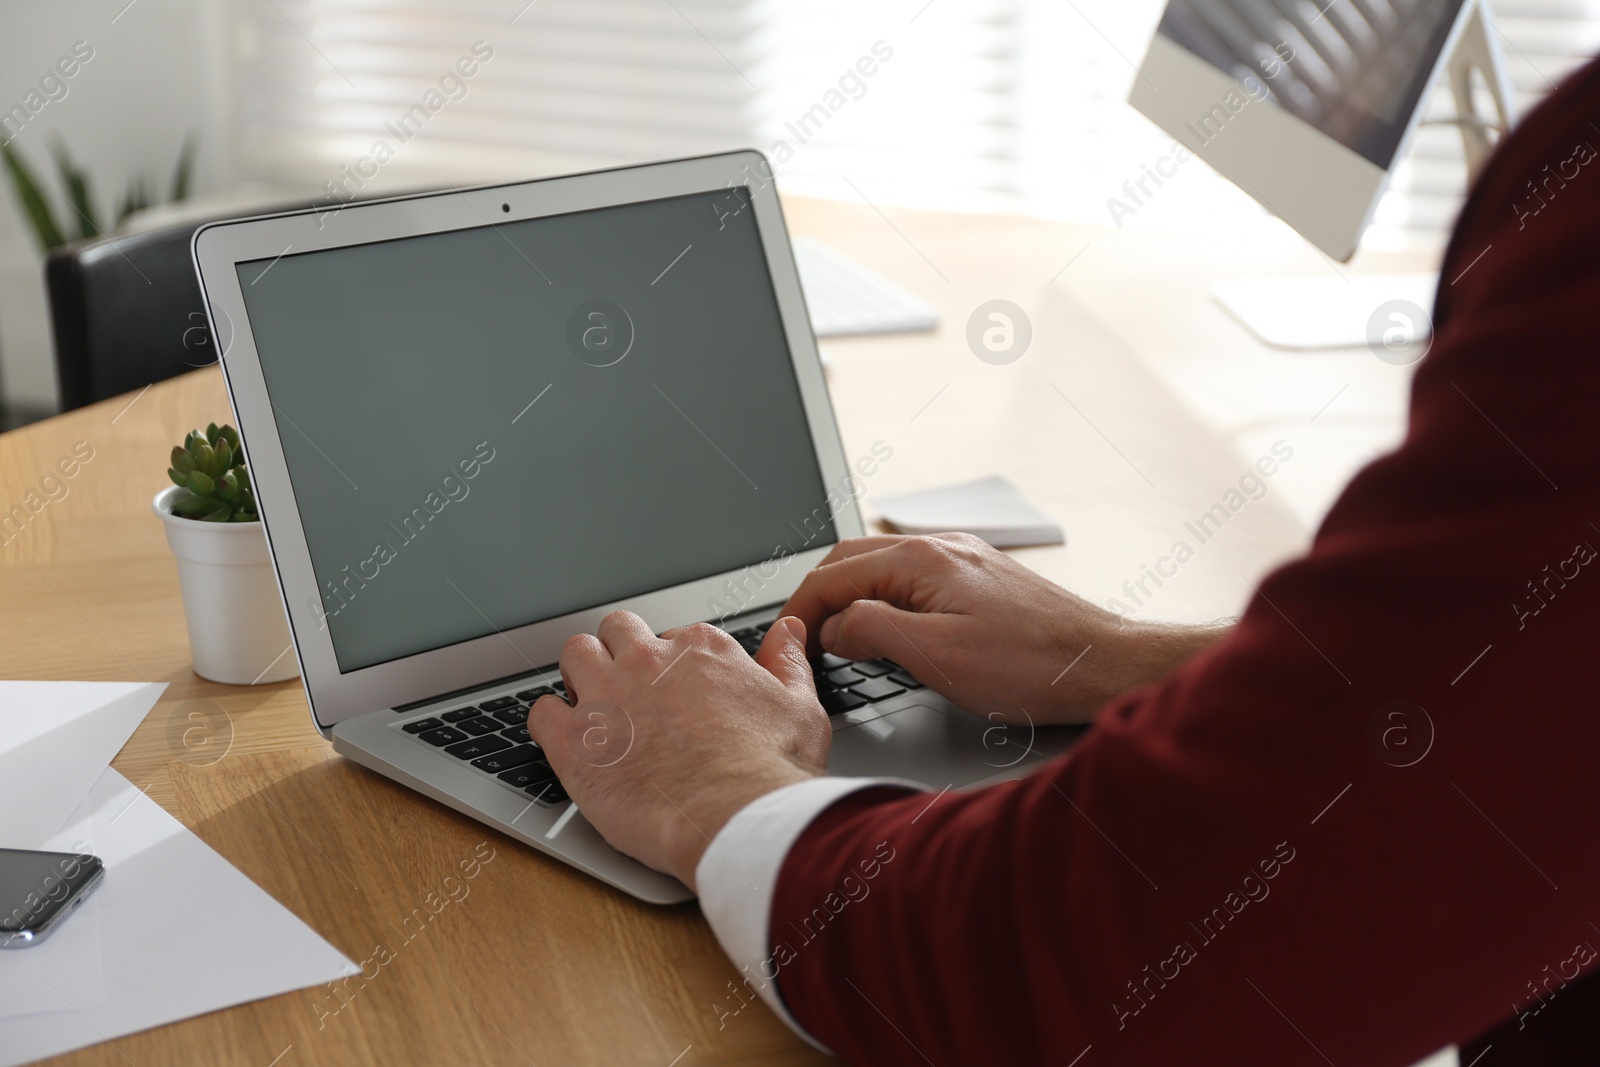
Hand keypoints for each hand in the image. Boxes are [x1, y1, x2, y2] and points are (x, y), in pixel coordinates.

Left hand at [526, 611, 828, 889]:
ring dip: (580, 675)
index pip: (672, 636)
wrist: (734, 817)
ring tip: (593, 707)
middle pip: (617, 632)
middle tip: (629, 691)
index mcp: (701, 650)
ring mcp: (606, 695)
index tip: (676, 692)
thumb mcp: (800, 707)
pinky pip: (540, 712)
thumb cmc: (770, 771)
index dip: (672, 666)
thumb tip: (789, 631)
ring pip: (574, 655)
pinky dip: (550, 724)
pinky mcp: (574, 740)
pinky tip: (566, 742)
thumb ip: (788, 663)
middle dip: (619, 654)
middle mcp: (648, 660)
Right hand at [780, 534, 1228, 724]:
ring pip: (881, 565)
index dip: (800, 609)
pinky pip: (910, 576)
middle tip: (799, 638)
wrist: (1102, 663)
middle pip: (851, 559)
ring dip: (848, 594)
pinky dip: (880, 596)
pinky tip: (884, 625)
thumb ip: (874, 632)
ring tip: (832, 636)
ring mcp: (961, 559)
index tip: (785, 643)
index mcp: (922, 561)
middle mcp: (940, 548)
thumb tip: (835, 626)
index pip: (832, 574)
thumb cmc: (1032, 666)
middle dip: (817, 596)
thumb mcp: (937, 657)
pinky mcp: (978, 577)